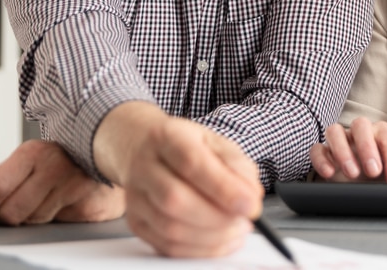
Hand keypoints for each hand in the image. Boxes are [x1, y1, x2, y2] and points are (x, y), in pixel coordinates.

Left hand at [0, 139, 124, 224]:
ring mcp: (72, 188)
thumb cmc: (67, 158)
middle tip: (8, 214)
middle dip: (5, 218)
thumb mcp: (36, 156)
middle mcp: (54, 168)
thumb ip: (11, 175)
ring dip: (32, 218)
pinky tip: (63, 203)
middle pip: (11, 212)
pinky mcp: (87, 207)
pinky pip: (57, 224)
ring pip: (33, 221)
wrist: (113, 152)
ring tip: (43, 201)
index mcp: (33, 153)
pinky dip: (55, 218)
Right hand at [95, 101, 263, 257]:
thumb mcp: (216, 143)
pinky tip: (219, 240)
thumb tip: (251, 197)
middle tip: (245, 220)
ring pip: (170, 228)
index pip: (192, 163)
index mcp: (167, 136)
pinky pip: (167, 246)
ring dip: (212, 237)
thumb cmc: (185, 147)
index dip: (224, 189)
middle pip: (176, 199)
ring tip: (236, 229)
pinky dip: (200, 250)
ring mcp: (135, 196)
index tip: (251, 206)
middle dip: (218, 218)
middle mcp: (144, 166)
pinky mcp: (136, 222)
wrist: (143, 149)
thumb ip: (238, 167)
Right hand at [309, 118, 386, 183]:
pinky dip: (321, 160)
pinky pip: (317, 149)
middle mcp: (360, 133)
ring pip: (334, 131)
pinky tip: (329, 173)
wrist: (367, 185)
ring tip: (351, 173)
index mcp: (382, 134)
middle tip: (373, 172)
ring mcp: (340, 142)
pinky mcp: (324, 154)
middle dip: (367, 147)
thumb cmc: (386, 173)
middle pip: (360, 124)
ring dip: (342, 151)